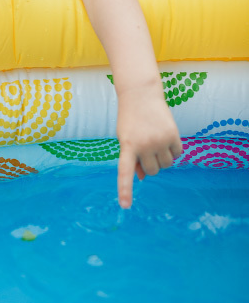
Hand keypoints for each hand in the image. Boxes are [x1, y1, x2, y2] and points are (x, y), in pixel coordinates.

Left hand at [115, 90, 182, 207]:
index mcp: (127, 147)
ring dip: (162, 158)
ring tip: (154, 141)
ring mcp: (160, 141)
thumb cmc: (130, 121)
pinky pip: (177, 154)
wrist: (140, 96)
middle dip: (150, 164)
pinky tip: (165, 137)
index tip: (125, 206)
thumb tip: (143, 178)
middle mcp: (144, 145)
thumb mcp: (125, 138)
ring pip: (166, 164)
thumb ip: (131, 159)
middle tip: (145, 148)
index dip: (125, 190)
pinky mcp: (173, 136)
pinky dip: (173, 150)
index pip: (124, 173)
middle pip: (152, 171)